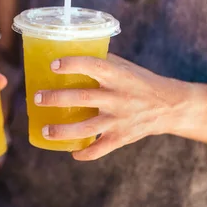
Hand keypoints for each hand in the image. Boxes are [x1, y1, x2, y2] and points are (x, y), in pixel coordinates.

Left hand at [34, 54, 187, 160]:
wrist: (170, 106)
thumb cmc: (140, 82)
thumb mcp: (125, 67)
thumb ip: (101, 62)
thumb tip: (69, 53)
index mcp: (118, 76)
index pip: (93, 66)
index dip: (73, 64)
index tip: (53, 65)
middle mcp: (118, 97)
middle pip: (83, 98)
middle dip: (56, 99)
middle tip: (37, 98)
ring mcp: (120, 120)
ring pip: (86, 128)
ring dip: (62, 131)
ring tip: (44, 130)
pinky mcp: (122, 137)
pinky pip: (100, 149)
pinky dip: (85, 153)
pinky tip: (72, 152)